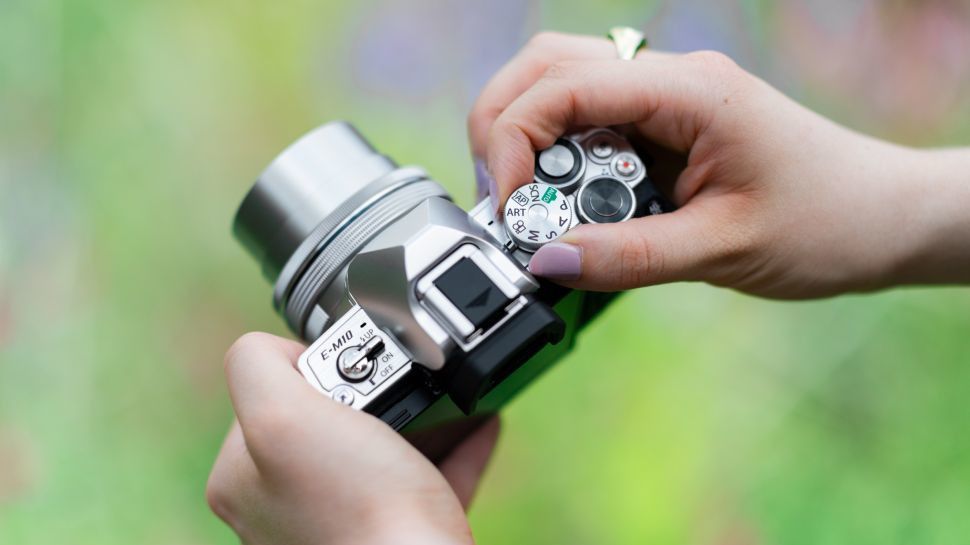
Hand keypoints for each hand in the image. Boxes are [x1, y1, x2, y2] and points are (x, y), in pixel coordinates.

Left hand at [206, 332, 497, 544]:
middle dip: (368, 391)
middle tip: (396, 384)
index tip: (349, 371)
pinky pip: (424, 479)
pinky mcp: (392, 532)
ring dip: (415, 415)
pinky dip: (452, 448)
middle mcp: (282, 507)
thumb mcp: (280, 415)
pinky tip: (480, 424)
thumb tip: (274, 350)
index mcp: (242, 479)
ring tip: (442, 394)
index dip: (312, 368)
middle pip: (327, 417)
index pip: (267, 391)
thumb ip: (254, 366)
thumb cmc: (356, 507)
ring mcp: (337, 522)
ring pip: (377, 449)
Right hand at [470, 32, 969, 297]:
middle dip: (503, 127)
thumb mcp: (722, 247)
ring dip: (527, 139)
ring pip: (560, 86)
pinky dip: (559, 158)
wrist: (880, 218)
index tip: (512, 209)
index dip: (516, 141)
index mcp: (687, 90)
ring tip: (530, 206)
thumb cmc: (824, 222)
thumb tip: (545, 260)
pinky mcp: (662, 126)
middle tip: (504, 200)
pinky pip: (589, 123)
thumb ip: (628, 256)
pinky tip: (569, 206)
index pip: (564, 85)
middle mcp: (668, 79)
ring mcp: (664, 98)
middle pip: (546, 66)